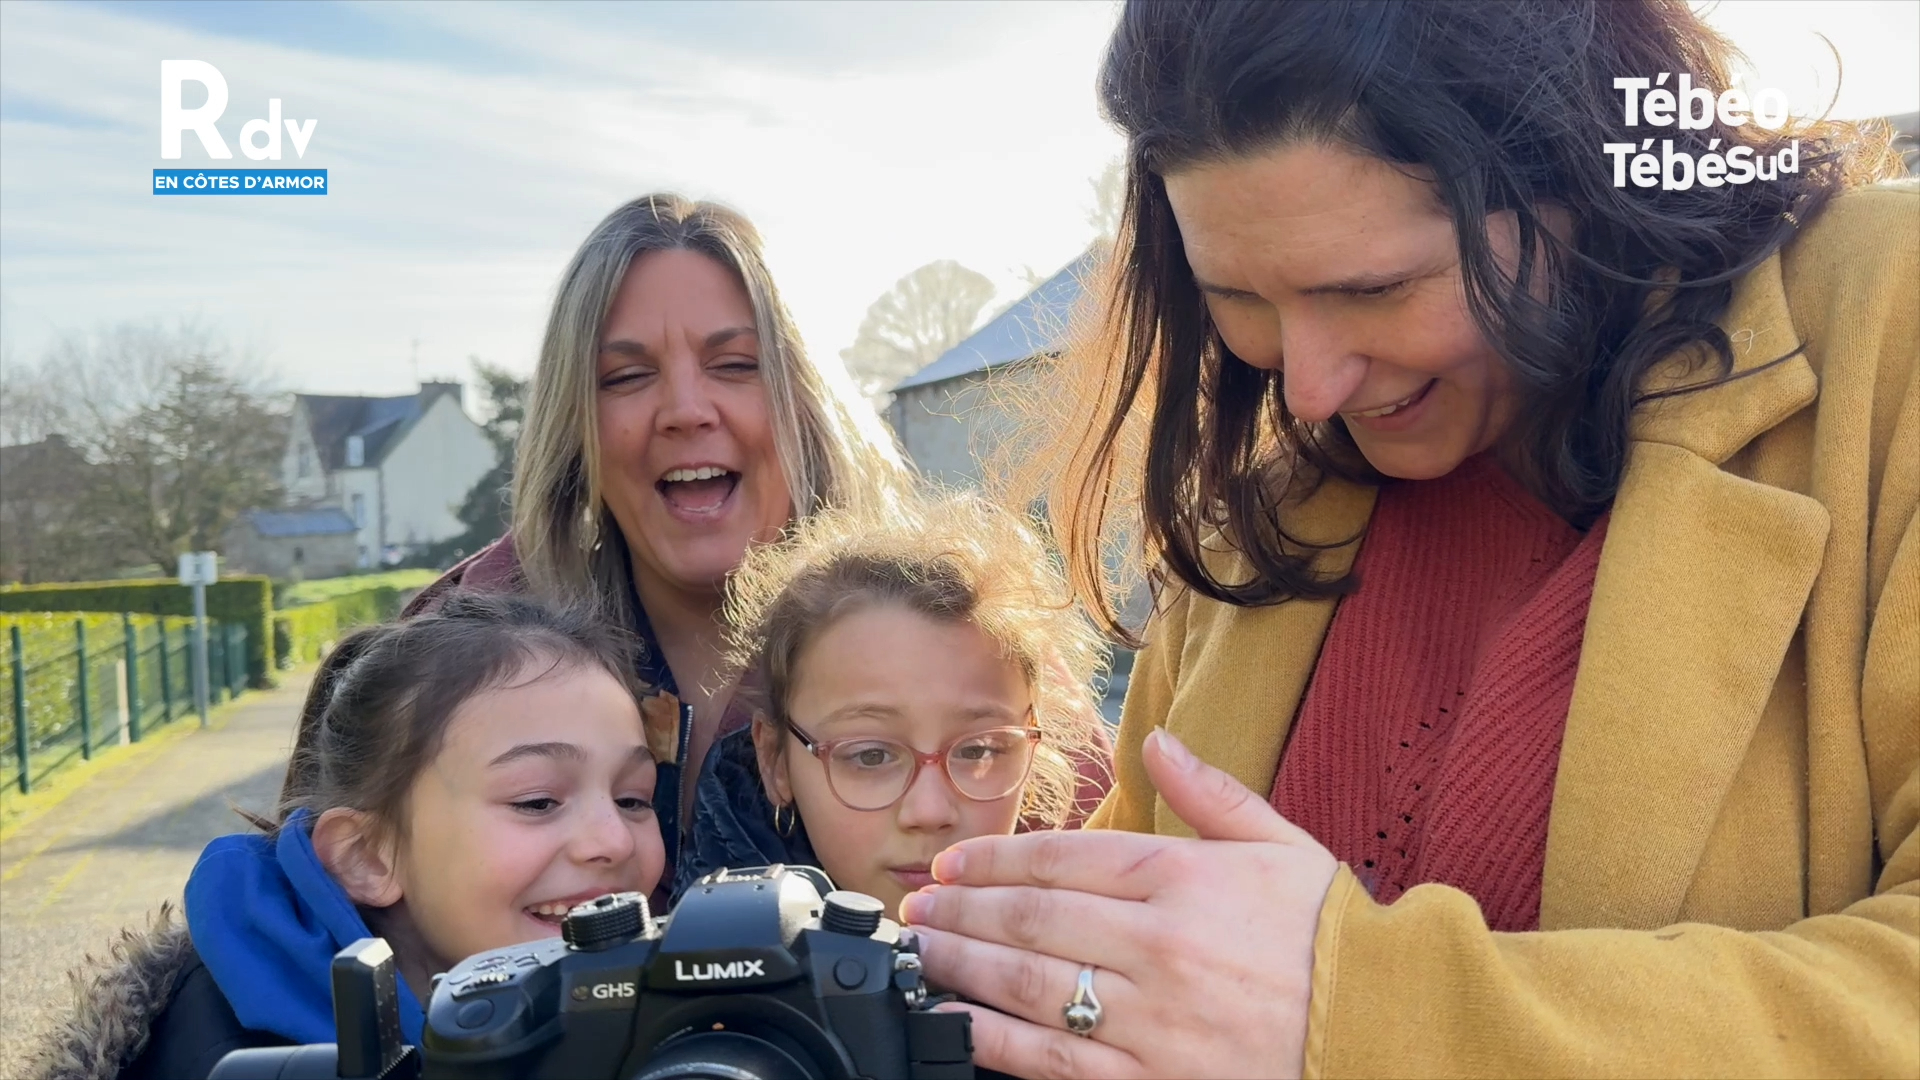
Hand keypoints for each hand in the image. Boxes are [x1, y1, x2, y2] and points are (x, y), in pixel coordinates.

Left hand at [900, 729, 1339, 1079]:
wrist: (1388, 1030)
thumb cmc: (1335, 939)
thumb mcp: (1284, 846)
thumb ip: (1212, 793)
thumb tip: (1160, 742)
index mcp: (1185, 876)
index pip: (1063, 857)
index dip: (995, 859)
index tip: (955, 863)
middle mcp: (1161, 943)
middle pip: (1032, 920)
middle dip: (962, 912)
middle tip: (919, 909)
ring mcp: (1154, 1017)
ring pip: (1032, 986)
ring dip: (963, 967)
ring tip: (925, 955)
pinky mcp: (1154, 1078)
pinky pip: (1057, 1059)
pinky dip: (997, 1042)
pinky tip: (957, 1024)